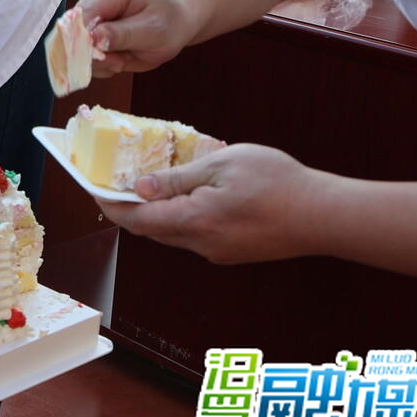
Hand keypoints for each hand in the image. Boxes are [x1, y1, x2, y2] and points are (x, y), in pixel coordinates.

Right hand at [74, 0, 200, 74]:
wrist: (174, 21)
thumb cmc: (169, 22)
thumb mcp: (154, 31)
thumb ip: (122, 35)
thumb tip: (92, 39)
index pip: (86, 11)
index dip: (81, 37)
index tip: (93, 59)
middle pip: (75, 28)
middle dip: (95, 53)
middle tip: (120, 63)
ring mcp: (89, 10)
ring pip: (77, 43)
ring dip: (99, 60)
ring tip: (125, 58)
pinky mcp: (87, 26)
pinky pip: (83, 50)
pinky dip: (100, 61)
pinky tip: (119, 57)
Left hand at [100, 144, 319, 264]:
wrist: (327, 216)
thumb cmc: (278, 183)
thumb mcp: (222, 164)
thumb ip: (178, 178)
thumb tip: (139, 188)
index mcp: (193, 222)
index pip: (134, 219)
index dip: (108, 203)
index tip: (90, 186)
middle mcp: (200, 245)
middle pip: (150, 229)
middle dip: (128, 207)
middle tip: (115, 179)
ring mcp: (218, 252)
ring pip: (173, 233)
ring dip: (157, 211)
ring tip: (152, 180)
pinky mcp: (233, 252)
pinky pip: (195, 235)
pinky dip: (182, 215)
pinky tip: (190, 192)